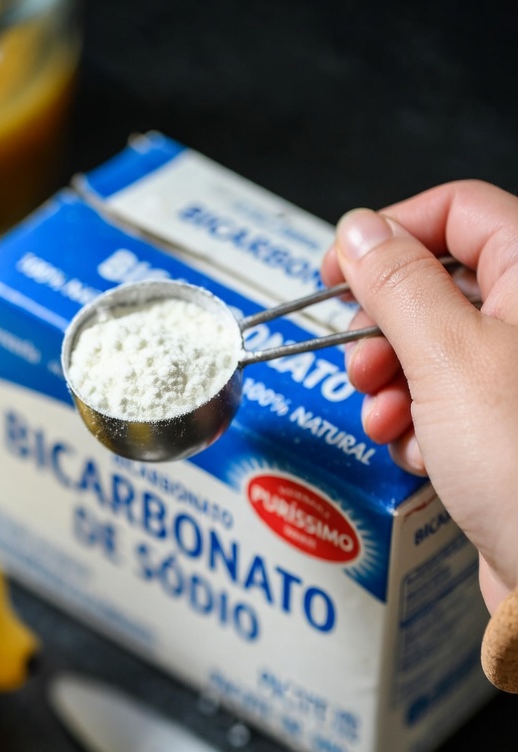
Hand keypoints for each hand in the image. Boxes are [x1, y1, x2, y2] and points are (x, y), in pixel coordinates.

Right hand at [320, 180, 517, 611]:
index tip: (337, 271)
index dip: (389, 234)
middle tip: (363, 363)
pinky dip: (419, 425)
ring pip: (436, 349)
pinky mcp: (510, 428)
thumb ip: (397, 284)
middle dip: (385, 326)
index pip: (457, 211)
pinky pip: (447, 404)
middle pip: (441, 283)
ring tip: (386, 418)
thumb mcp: (445, 357)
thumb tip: (359, 231)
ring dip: (393, 384)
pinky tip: (419, 454)